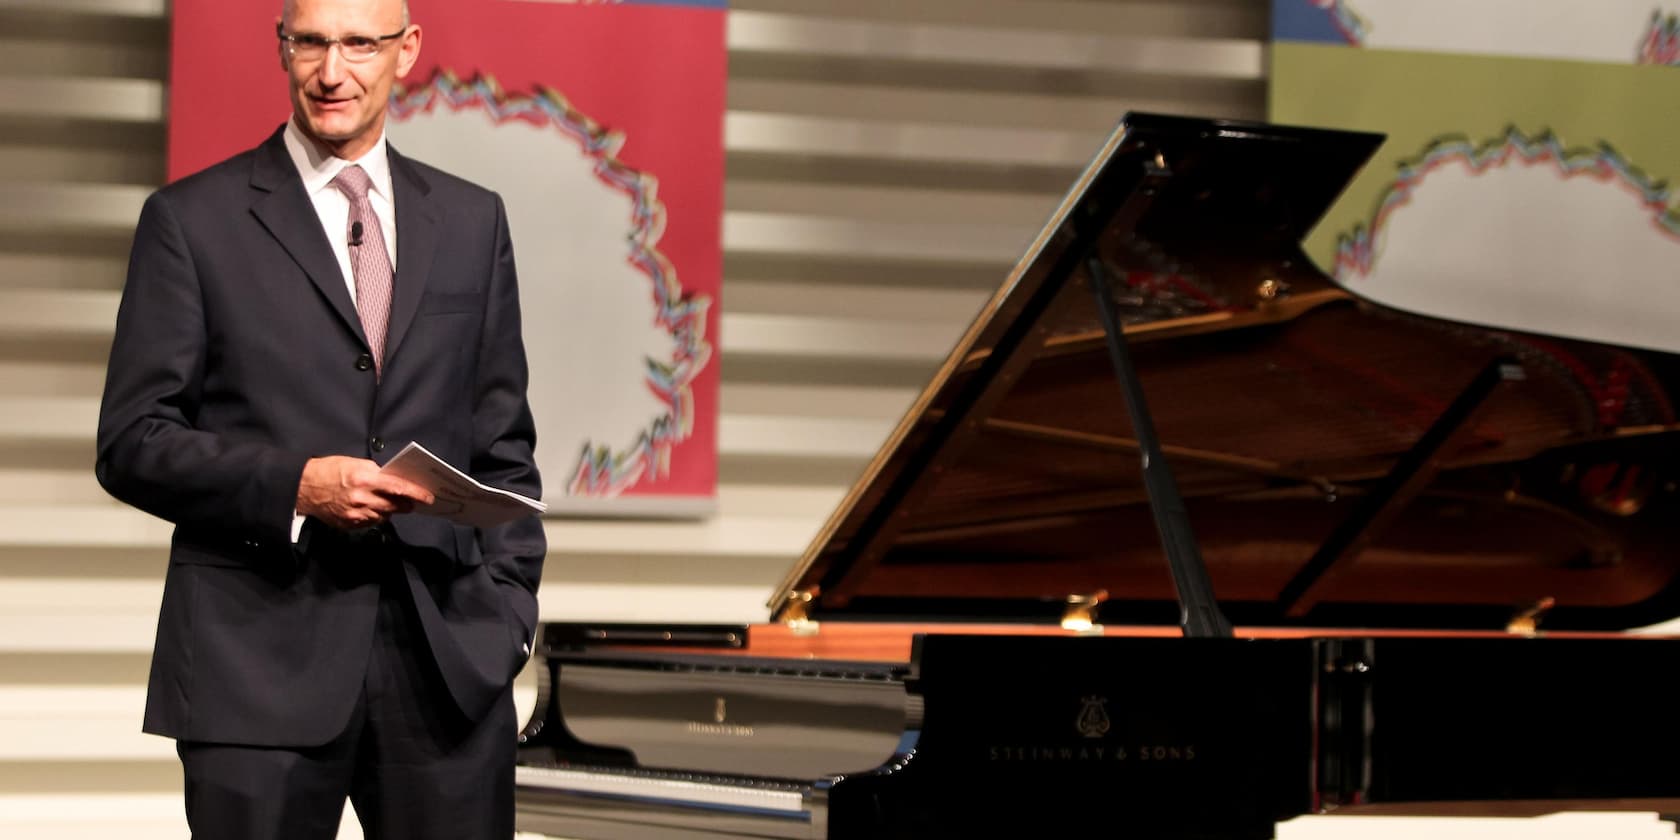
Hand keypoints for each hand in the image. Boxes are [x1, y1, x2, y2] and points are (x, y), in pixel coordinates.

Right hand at [297, 455, 434, 530]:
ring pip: (384, 516)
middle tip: (414, 502)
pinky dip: (376, 516)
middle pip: (394, 505)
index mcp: (364, 479)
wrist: (303, 487)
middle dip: (406, 504)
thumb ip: (376, 473)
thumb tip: (394, 479)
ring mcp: (355, 514)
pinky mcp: (349, 524)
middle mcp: (361, 498)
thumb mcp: (354, 463)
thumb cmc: (328, 471)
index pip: (398, 488)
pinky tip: (373, 508)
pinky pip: (371, 522)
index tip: (427, 497)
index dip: (416, 493)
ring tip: (391, 503)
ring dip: (391, 510)